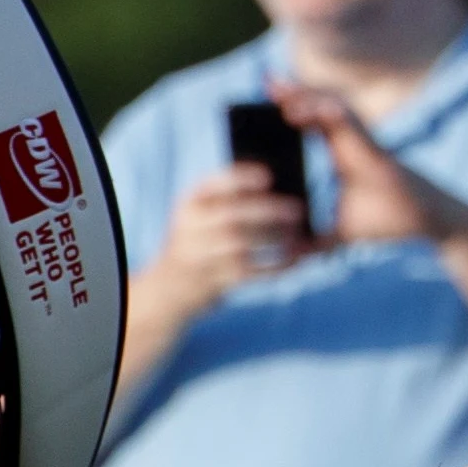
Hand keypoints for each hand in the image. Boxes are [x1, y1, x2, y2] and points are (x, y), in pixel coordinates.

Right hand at [138, 164, 309, 326]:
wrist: (169, 289)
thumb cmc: (200, 242)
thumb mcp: (202, 217)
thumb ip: (230, 202)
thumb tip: (284, 193)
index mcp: (190, 203)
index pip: (214, 184)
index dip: (242, 179)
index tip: (269, 176)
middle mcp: (189, 227)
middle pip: (230, 215)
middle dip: (267, 211)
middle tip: (299, 209)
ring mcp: (198, 256)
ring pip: (239, 246)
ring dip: (273, 239)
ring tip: (298, 235)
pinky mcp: (211, 281)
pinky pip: (247, 273)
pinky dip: (273, 267)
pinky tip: (293, 261)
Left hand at [273, 83, 467, 248]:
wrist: (427, 221)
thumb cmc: (389, 220)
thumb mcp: (342, 232)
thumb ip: (316, 240)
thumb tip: (288, 254)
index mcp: (343, 153)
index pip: (313, 122)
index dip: (292, 107)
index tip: (265, 97)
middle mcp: (352, 142)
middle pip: (320, 107)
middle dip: (294, 92)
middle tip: (265, 79)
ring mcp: (364, 143)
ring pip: (333, 108)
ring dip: (307, 97)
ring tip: (280, 90)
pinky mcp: (374, 149)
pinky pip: (349, 123)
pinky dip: (327, 113)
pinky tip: (307, 109)